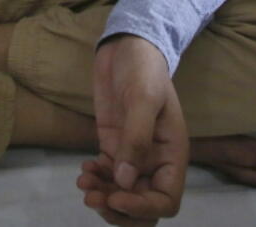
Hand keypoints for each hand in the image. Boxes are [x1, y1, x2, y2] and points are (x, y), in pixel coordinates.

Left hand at [77, 35, 187, 225]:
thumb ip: (136, 139)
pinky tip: (84, 169)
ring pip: (122, 195)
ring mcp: (132, 156)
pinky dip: (96, 180)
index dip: (142, 207)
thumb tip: (124, 182)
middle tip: (93, 197)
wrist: (127, 46)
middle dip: (118, 209)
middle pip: (143, 206)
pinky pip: (107, 177)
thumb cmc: (143, 69)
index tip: (116, 197)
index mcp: (172, 155)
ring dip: (102, 196)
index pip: (166, 200)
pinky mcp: (113, 147)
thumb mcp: (143, 99)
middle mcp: (155, 161)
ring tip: (83, 182)